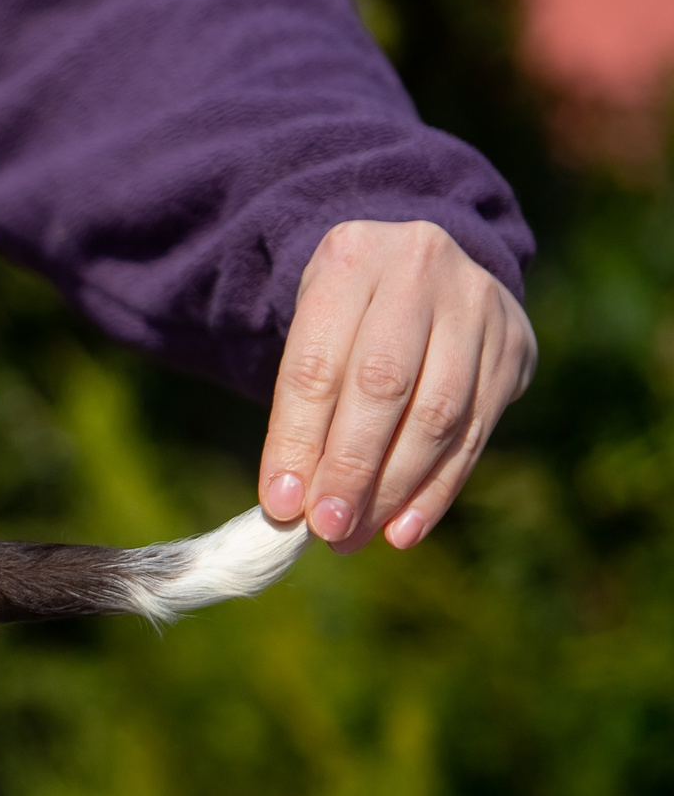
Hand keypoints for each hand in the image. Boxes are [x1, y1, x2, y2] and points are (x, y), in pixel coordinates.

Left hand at [258, 219, 536, 552]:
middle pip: (384, 387)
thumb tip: (292, 504)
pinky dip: (437, 488)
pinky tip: (404, 529)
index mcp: (349, 258)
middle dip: (351, 469)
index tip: (281, 504)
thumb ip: (300, 408)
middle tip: (327, 530)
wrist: (416, 266)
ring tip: (355, 537)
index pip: (317, 365)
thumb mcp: (310, 332)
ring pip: (438, 414)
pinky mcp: (514, 345)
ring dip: (394, 489)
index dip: (298, 440)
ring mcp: (477, 304)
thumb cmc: (344, 314)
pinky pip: (475, 431)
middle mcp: (419, 270)